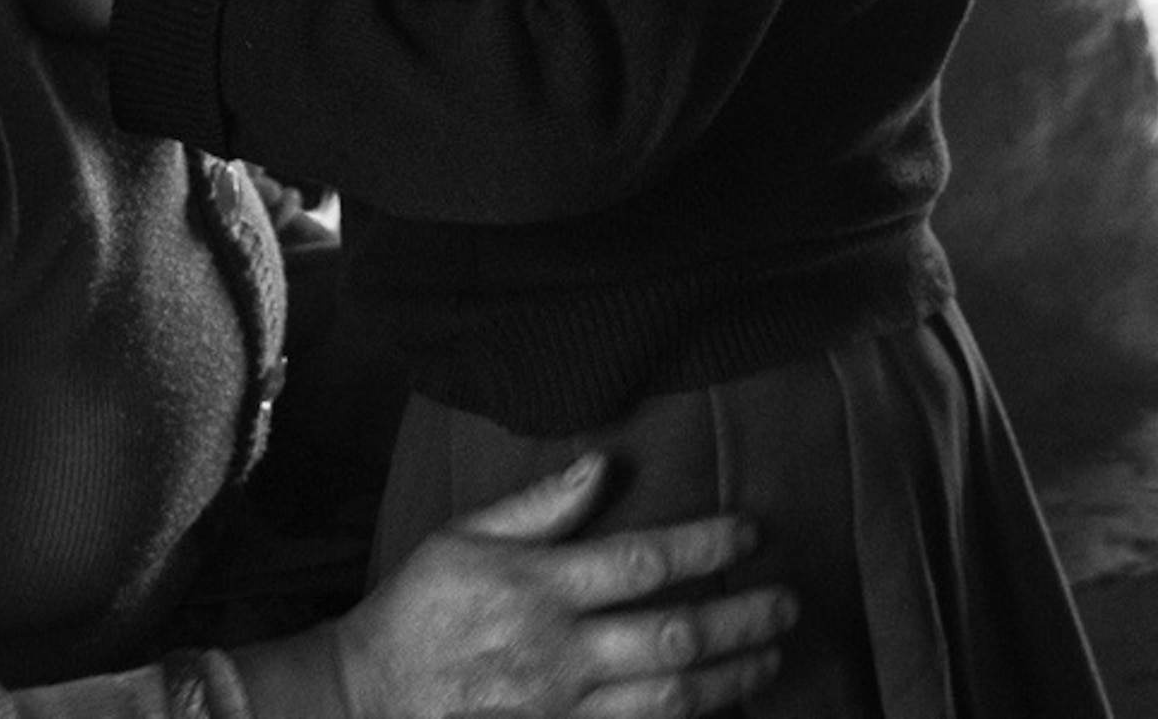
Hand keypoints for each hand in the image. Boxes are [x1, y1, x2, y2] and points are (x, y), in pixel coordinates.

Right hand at [333, 454, 792, 718]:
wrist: (368, 697)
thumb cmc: (419, 607)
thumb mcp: (465, 536)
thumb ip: (540, 505)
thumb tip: (604, 462)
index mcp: (539, 588)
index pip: (643, 562)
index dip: (706, 544)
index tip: (751, 532)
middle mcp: (559, 651)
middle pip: (673, 636)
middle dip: (742, 619)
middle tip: (789, 603)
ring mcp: (562, 709)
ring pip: (669, 698)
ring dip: (731, 677)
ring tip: (772, 656)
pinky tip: (720, 707)